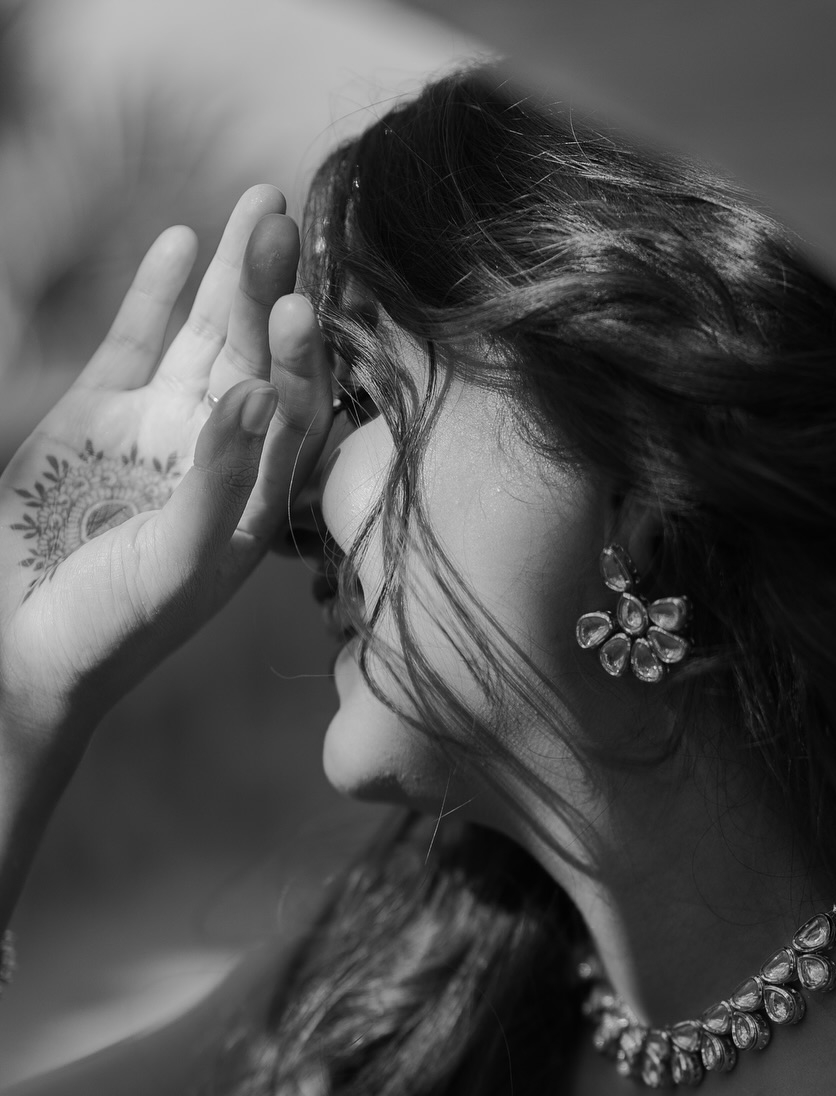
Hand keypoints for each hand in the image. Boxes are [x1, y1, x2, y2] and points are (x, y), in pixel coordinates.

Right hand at [0, 185, 333, 765]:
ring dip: (229, 277)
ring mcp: (158, 430)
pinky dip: (157, 294)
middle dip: (270, 288)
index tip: (301, 306)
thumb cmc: (112, 625)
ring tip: (256, 206)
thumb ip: (221, 481)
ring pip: (203, 337)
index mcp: (254, 499)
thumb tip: (259, 395)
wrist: (20, 644)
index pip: (290, 414)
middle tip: (282, 215)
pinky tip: (181, 241)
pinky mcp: (97, 415)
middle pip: (254, 356)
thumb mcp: (175, 561)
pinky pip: (137, 342)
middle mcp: (218, 457)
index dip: (297, 359)